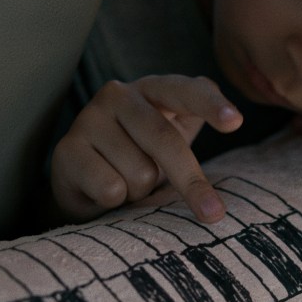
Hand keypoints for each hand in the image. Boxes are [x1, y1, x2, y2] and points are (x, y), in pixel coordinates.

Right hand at [51, 75, 242, 222]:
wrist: (84, 181)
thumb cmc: (140, 154)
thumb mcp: (172, 136)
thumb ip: (196, 120)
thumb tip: (233, 118)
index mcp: (152, 88)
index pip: (186, 90)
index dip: (211, 105)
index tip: (235, 123)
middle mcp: (118, 94)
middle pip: (165, 140)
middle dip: (191, 182)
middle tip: (213, 214)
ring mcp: (88, 119)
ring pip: (139, 172)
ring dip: (140, 190)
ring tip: (126, 182)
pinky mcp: (67, 150)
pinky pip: (111, 189)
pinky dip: (115, 200)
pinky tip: (102, 188)